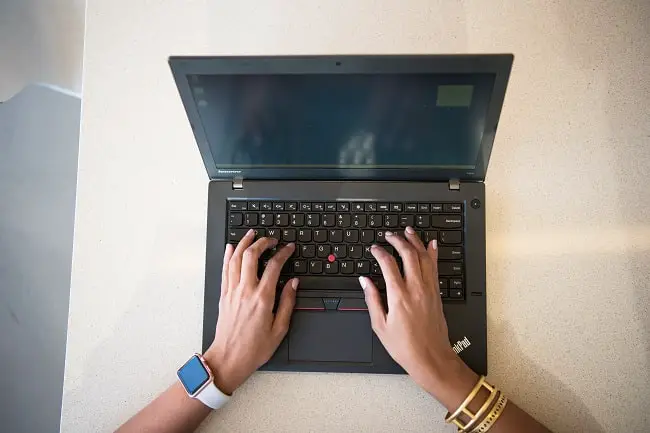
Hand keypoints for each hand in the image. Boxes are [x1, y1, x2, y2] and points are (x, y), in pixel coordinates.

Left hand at [203, 229, 297, 393]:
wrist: (228, 359)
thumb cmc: (254, 348)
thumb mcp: (279, 329)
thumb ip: (288, 303)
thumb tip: (293, 284)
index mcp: (262, 299)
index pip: (274, 266)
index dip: (283, 253)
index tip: (289, 248)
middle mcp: (246, 291)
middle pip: (252, 256)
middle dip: (262, 242)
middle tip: (271, 239)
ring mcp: (232, 291)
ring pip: (235, 258)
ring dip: (244, 243)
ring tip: (252, 234)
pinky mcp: (223, 295)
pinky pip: (225, 269)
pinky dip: (228, 255)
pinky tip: (231, 248)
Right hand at [360, 226, 477, 409]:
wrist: (431, 357)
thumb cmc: (405, 346)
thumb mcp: (380, 325)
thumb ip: (372, 299)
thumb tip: (365, 281)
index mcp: (399, 296)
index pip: (388, 264)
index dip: (380, 252)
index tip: (374, 248)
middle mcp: (416, 289)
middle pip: (408, 254)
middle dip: (397, 240)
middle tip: (389, 235)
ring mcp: (429, 289)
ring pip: (424, 257)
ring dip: (415, 241)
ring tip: (408, 231)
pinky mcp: (437, 293)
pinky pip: (435, 267)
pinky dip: (432, 253)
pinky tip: (431, 244)